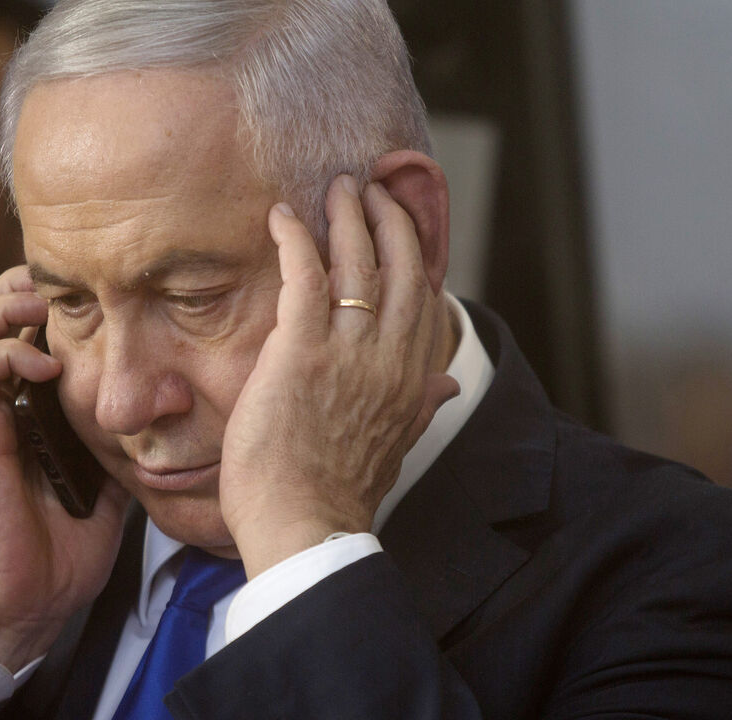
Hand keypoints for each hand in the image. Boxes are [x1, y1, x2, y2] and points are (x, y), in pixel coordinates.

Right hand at [0, 266, 130, 671]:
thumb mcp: (106, 480)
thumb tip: (167, 412)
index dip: (43, 306)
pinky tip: (44, 361)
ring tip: (45, 304)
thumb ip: (118, 439)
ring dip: (3, 308)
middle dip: (18, 291)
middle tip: (62, 284)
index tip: (91, 294)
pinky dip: (5, 353)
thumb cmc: (60, 549)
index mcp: (19, 412)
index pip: (17, 336)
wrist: (21, 604)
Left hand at [220, 176, 459, 578]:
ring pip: (357, 263)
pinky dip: (295, 241)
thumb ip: (421, 406)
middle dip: (388, 219)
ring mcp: (348, 352)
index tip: (400, 223)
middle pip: (402, 267)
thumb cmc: (338, 495)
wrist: (305, 530)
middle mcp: (389, 358)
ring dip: (346, 218)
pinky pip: (305, 277)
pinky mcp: (301, 352)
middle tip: (368, 188)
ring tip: (336, 188)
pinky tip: (282, 216)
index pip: (424, 299)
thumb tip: (450, 383)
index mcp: (413, 380)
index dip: (415, 252)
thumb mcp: (396, 448)